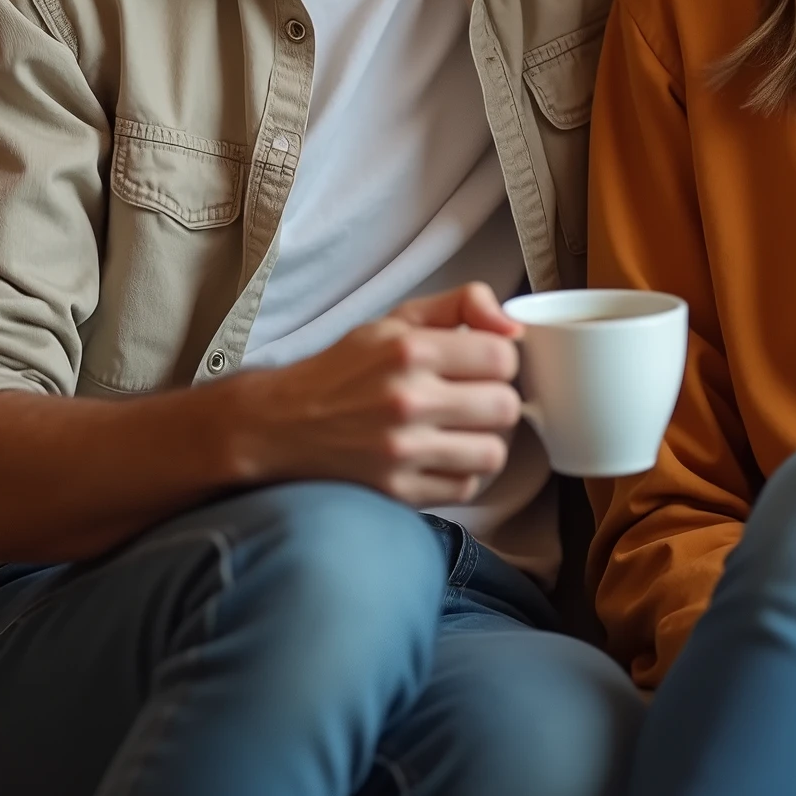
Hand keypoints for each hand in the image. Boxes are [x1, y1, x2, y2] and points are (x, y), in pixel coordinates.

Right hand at [238, 281, 522, 505]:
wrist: (281, 423)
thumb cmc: (346, 368)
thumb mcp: (398, 319)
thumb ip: (462, 304)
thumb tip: (514, 326)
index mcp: (410, 350)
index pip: (502, 358)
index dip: (502, 360)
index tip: (484, 365)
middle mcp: (407, 400)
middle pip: (505, 407)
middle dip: (498, 400)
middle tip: (477, 398)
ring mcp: (402, 451)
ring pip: (493, 453)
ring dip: (486, 440)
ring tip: (466, 430)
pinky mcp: (397, 491)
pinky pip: (465, 488)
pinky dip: (464, 474)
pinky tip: (446, 456)